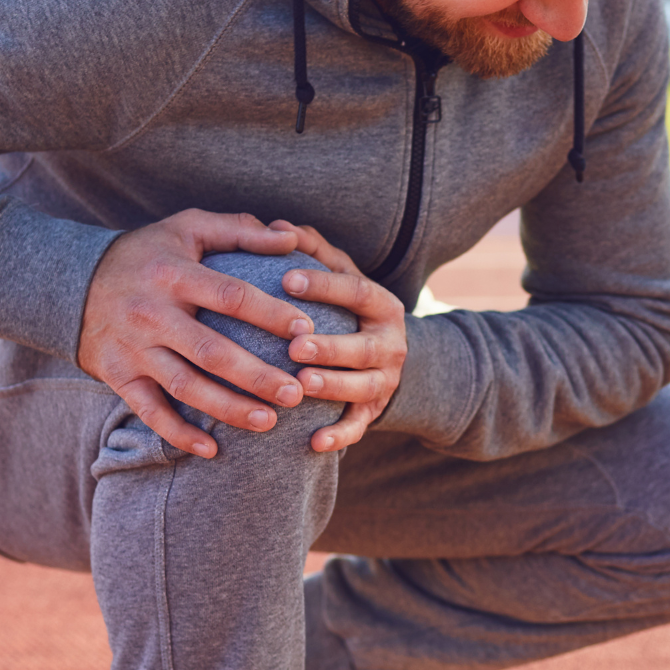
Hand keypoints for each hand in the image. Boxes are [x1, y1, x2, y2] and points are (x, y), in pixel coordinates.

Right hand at [78, 210, 312, 457]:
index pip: (230, 296)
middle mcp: (152, 313)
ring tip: (269, 421)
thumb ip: (241, 230)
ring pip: (185, 387)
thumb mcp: (188, 227)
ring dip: (228, 408)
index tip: (306, 330)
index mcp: (174, 274)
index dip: (269, 314)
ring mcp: (134, 349)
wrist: (71, 282)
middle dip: (257, 376)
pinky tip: (212, 450)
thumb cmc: (148, 254)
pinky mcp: (119, 376)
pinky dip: (179, 434)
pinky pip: (150, 412)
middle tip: (296, 392)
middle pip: (211, 352)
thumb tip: (292, 238)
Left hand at [272, 221, 407, 452]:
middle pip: (365, 347)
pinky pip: (359, 426)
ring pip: (364, 387)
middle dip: (331, 347)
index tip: (286, 280)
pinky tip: (314, 443)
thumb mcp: (340, 275)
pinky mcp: (375, 412)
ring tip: (302, 384)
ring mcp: (386, 380)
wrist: (384, 356)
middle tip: (294, 346)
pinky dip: (340, 435)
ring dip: (334, 386)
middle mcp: (392, 343)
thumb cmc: (346, 308)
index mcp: (383, 304)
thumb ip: (312, 250)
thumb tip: (277, 226)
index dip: (325, 286)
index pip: (357, 291)